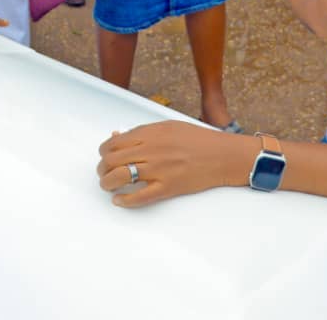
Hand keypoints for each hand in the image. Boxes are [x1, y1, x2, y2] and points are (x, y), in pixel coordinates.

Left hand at [97, 120, 254, 207]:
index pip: (115, 143)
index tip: (105, 157)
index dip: (104, 151)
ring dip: (108, 183)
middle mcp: (151, 150)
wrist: (223, 155)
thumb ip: (143, 131)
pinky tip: (119, 200)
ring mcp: (159, 169)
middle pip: (112, 160)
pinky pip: (139, 197)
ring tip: (109, 186)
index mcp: (151, 133)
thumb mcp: (169, 126)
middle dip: (103, 168)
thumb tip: (118, 136)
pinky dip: (124, 200)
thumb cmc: (199, 139)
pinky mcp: (167, 187)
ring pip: (121, 177)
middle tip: (104, 173)